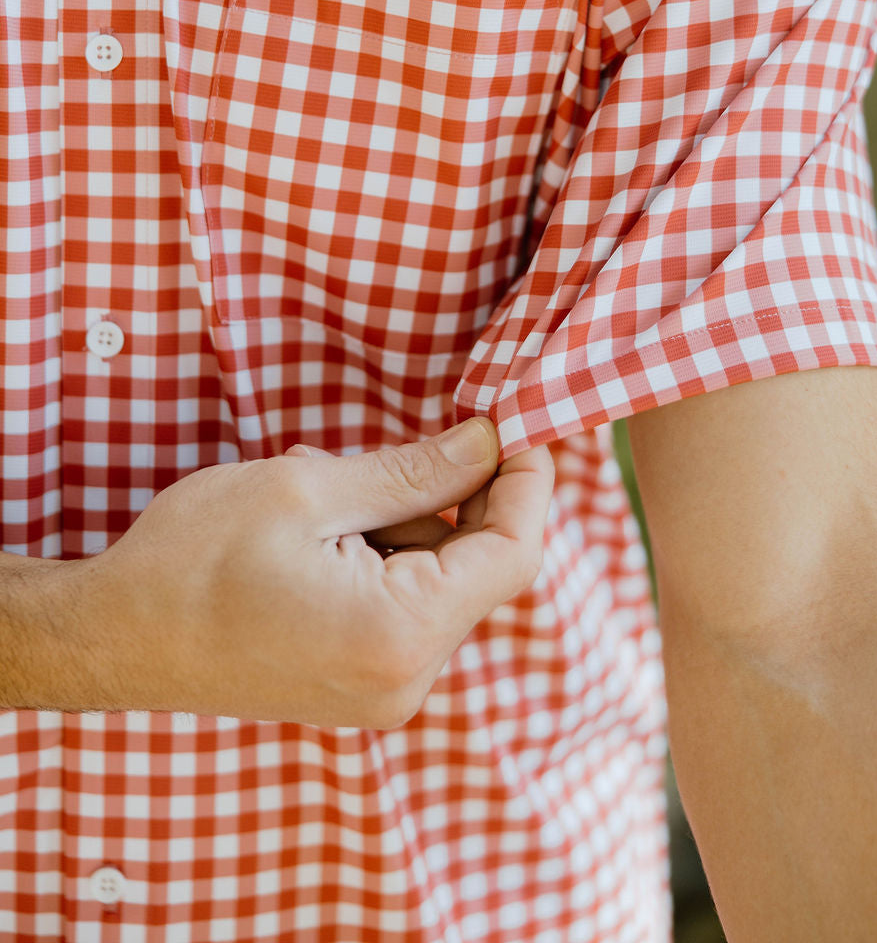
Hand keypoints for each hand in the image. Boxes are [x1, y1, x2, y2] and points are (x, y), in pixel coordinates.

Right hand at [84, 419, 553, 728]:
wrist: (111, 638)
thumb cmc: (194, 559)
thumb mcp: (308, 490)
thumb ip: (414, 472)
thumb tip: (488, 443)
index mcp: (400, 634)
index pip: (514, 554)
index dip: (528, 481)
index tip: (514, 421)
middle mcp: (404, 681)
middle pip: (478, 569)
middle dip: (446, 496)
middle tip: (378, 452)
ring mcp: (381, 693)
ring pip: (438, 582)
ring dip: (402, 522)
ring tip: (319, 497)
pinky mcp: (358, 687)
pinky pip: (405, 607)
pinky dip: (383, 555)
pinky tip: (319, 534)